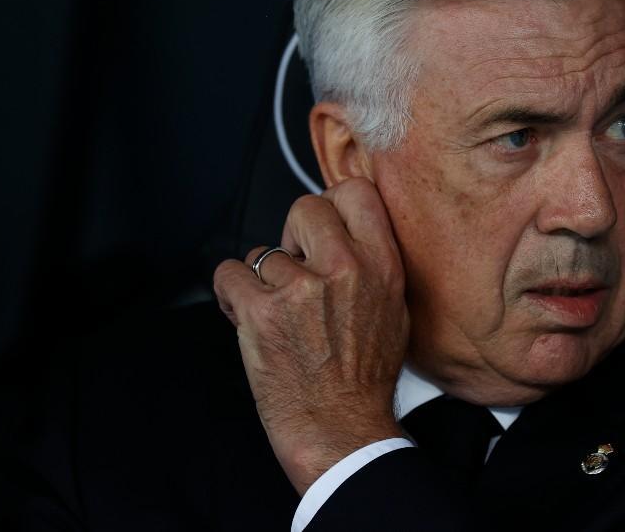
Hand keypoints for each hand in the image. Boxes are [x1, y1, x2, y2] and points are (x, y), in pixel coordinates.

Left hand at [213, 177, 409, 494]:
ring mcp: (301, 288)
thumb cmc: (365, 380)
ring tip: (275, 313)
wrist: (341, 430)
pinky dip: (232, 295)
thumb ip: (373, 265)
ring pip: (262, 251)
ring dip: (261, 279)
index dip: (332, 206)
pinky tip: (247, 316)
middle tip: (294, 269)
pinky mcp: (261, 311)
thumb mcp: (394, 311)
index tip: (321, 230)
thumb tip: (343, 234)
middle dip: (293, 236)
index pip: (356, 193)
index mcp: (383, 266)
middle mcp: (345, 269)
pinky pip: (229, 274)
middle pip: (305, 207)